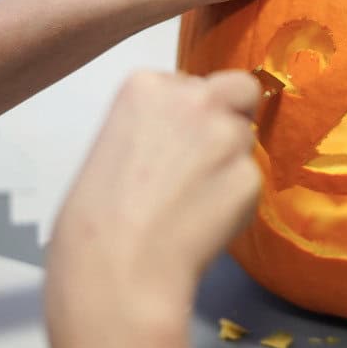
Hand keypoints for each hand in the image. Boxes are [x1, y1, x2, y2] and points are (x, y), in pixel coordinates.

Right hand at [45, 70, 260, 347]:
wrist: (117, 266)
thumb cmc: (96, 216)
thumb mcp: (114, 142)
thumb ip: (156, 124)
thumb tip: (188, 134)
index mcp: (146, 84)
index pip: (190, 81)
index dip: (187, 113)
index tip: (169, 143)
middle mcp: (193, 98)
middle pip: (237, 89)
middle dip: (230, 114)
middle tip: (206, 157)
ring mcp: (227, 135)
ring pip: (246, 139)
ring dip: (231, 163)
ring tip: (192, 202)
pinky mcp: (250, 176)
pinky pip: (250, 182)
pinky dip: (236, 200)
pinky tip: (203, 223)